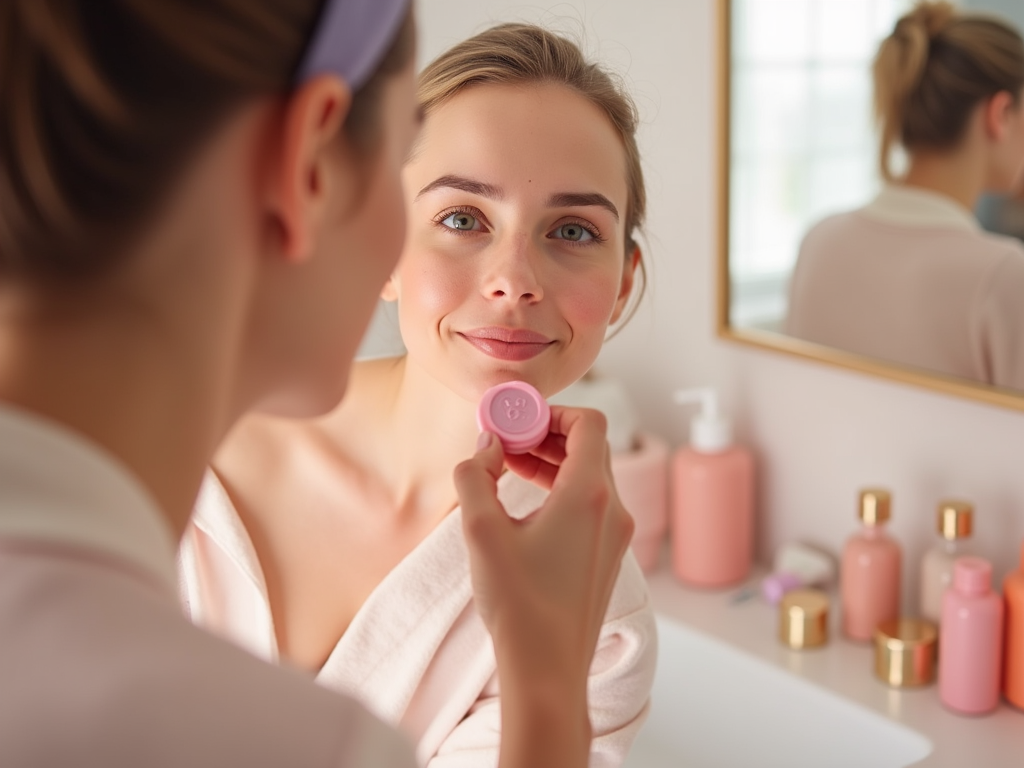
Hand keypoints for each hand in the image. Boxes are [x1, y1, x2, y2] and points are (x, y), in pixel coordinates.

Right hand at [453, 406, 633, 767]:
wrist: (547, 671)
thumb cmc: (519, 605)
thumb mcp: (481, 531)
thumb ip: (475, 477)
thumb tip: (484, 448)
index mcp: (590, 495)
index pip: (589, 423)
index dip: (552, 412)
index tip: (516, 422)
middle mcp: (613, 510)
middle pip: (590, 447)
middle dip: (547, 435)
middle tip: (507, 442)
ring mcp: (615, 536)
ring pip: (591, 476)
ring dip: (553, 463)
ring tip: (510, 469)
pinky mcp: (607, 556)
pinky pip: (592, 505)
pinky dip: (563, 491)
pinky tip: (527, 505)